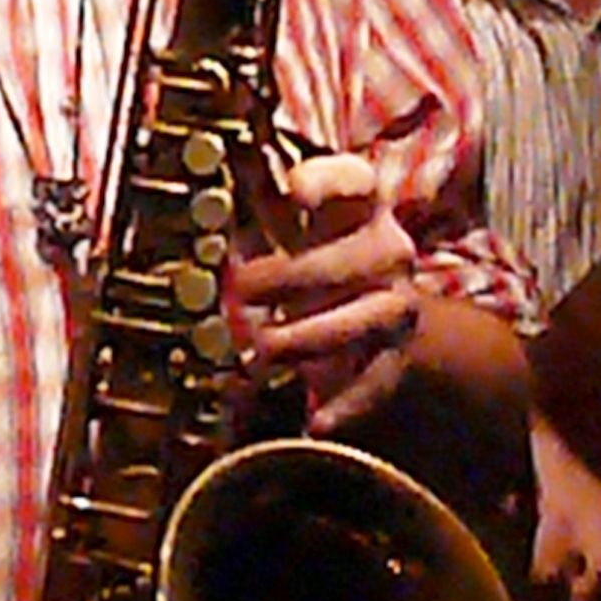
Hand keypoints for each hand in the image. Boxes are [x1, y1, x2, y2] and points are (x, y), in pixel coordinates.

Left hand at [227, 150, 419, 431]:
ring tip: (260, 352)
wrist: (378, 312)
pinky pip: (375, 379)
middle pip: (343, 260)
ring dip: (303, 339)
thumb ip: (255, 209)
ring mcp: (395, 301)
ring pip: (358, 320)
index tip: (293, 188)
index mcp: (359, 208)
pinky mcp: (396, 352)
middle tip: (237, 291)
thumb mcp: (290, 229)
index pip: (354, 181)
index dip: (326, 181)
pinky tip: (317, 420)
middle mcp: (386, 249)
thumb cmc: (318, 258)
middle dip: (285, 278)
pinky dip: (345, 403)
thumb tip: (205, 191)